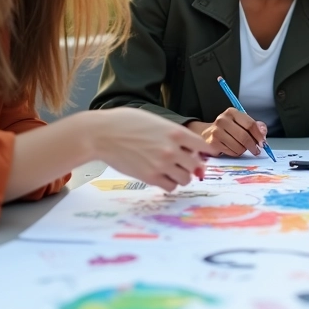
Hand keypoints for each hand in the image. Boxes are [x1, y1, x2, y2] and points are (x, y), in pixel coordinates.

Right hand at [87, 109, 208, 192]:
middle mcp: (172, 150)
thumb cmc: (127, 123)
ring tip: (171, 170)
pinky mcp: (150, 177)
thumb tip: (190, 149)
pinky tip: (161, 176)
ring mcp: (161, 165)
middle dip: (191, 165)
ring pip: (185, 179)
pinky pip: (170, 187)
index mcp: (176, 132)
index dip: (206, 151)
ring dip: (181, 176)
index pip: (204, 146)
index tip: (205, 154)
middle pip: (196, 165)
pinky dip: (169, 184)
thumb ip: (174, 134)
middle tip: (183, 162)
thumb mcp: (156, 121)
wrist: (103, 134)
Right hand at [192, 108, 266, 157]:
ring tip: (241, 147)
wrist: (207, 134)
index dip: (258, 135)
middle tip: (256, 150)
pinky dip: (235, 153)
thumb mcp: (242, 123)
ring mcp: (216, 131)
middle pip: (244, 136)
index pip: (250, 124)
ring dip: (243, 150)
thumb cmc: (228, 129)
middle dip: (252, 145)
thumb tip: (263, 131)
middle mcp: (223, 120)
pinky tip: (233, 149)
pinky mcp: (213, 143)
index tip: (263, 143)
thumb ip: (255, 126)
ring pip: (238, 146)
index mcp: (232, 112)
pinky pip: (231, 152)